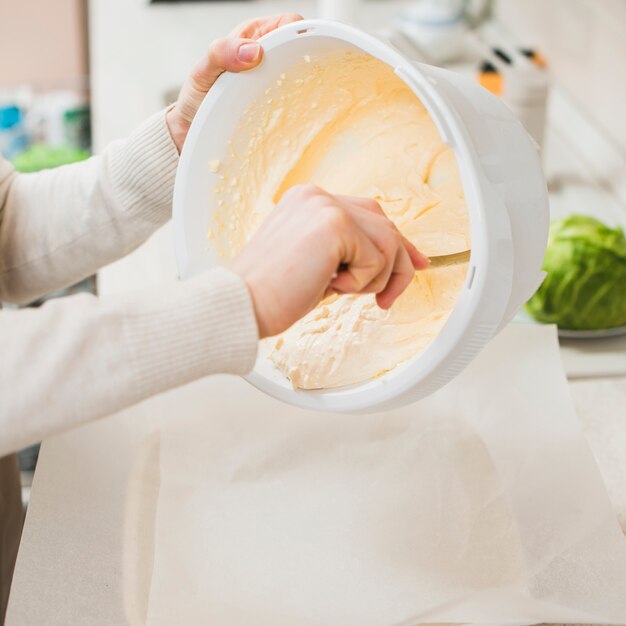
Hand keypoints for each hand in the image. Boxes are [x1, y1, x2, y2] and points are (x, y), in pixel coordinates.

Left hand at [166, 13, 302, 152]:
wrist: (191, 130)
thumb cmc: (196, 99)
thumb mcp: (202, 72)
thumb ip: (222, 53)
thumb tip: (255, 51)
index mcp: (252, 38)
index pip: (288, 24)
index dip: (298, 33)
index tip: (298, 52)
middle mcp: (266, 58)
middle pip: (302, 50)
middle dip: (307, 60)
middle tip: (302, 80)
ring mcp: (272, 84)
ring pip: (301, 78)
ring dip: (303, 87)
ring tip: (298, 99)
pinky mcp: (274, 107)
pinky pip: (293, 103)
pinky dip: (296, 107)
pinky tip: (291, 115)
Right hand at [231, 185, 429, 338]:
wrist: (241, 304)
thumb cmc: (273, 294)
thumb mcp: (318, 265)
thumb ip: (351, 252)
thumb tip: (401, 259)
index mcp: (309, 201)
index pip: (370, 215)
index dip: (397, 243)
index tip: (417, 262)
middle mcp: (318, 195)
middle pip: (386, 225)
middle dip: (396, 267)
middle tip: (384, 300)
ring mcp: (325, 205)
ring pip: (388, 242)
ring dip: (373, 278)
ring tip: (338, 289)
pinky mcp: (333, 223)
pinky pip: (376, 257)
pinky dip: (361, 282)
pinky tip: (328, 284)